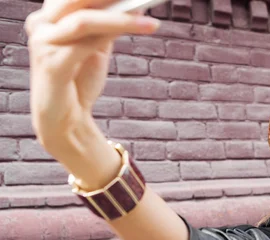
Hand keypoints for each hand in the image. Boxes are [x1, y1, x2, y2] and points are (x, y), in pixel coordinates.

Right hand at [25, 0, 159, 164]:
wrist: (65, 120)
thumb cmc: (79, 82)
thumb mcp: (95, 47)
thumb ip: (107, 25)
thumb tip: (135, 5)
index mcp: (49, 16)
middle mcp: (40, 24)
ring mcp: (43, 43)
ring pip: (85, 20)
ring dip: (122, 19)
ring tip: (151, 22)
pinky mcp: (52, 64)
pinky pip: (87, 44)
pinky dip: (114, 34)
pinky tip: (138, 30)